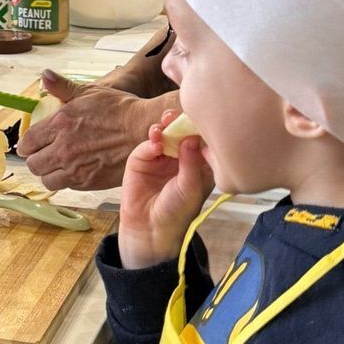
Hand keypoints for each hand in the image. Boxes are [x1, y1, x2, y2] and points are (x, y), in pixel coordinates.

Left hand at [18, 71, 154, 190]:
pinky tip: (75, 170)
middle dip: (36, 159)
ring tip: (57, 165)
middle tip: (44, 154)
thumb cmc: (120, 108)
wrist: (145, 130)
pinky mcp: (88, 182)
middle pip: (33, 164)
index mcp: (59, 124)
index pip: (28, 142)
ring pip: (47, 179)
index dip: (27, 145)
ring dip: (49, 173)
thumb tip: (44, 74)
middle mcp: (63, 149)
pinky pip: (66, 187)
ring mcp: (75, 168)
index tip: (31, 145)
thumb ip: (62, 87)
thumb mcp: (89, 91)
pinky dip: (66, 181)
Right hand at [118, 111, 213, 268]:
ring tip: (165, 124)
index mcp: (197, 163)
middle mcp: (179, 157)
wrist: (151, 228)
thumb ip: (191, 162)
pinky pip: (147, 145)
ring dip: (164, 127)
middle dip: (180, 122)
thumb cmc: (178, 211)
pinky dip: (151, 141)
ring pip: (163, 135)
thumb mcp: (190, 187)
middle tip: (178, 115)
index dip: (201, 128)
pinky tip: (155, 143)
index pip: (201, 140)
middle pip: (181, 133)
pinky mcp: (141, 160)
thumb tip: (192, 137)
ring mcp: (160, 157)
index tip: (202, 116)